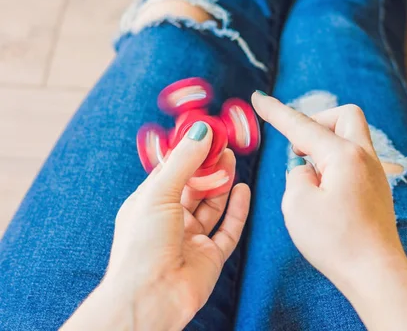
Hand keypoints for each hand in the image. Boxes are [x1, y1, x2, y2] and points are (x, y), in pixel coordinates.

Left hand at [63, 122, 250, 330]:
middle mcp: (169, 221)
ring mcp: (191, 239)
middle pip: (194, 186)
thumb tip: (201, 130)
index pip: (171, 171)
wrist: (150, 298)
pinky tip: (242, 190)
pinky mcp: (211, 255)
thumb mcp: (159, 193)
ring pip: (212, 205)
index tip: (206, 134)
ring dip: (222, 183)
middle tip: (224, 145)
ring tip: (232, 161)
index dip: (188, 152)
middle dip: (208, 166)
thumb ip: (184, 161)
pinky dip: (236, 209)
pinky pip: (228, 228)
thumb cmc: (142, 245)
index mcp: (148, 204)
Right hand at [252, 92, 406, 329]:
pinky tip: (325, 192)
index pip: (302, 125)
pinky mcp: (377, 190)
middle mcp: (365, 158)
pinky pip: (355, 160)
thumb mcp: (297, 204)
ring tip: (309, 176)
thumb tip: (307, 168)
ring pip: (352, 138)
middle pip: (344, 116)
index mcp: (344, 156)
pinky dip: (335, 164)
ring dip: (326, 145)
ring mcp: (375, 174)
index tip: (258, 98)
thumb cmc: (336, 241)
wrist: (376, 273)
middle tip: (298, 147)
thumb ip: (296, 176)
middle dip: (316, 122)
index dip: (276, 112)